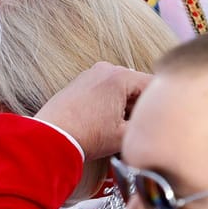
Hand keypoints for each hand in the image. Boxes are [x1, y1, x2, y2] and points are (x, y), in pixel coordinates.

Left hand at [36, 62, 151, 159]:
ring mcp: (91, 74)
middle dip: (141, 105)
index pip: (155, 86)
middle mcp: (106, 69)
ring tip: (121, 126)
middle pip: (138, 85)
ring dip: (126, 105)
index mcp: (121, 76)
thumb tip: (158, 123)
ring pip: (122, 88)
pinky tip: (107, 122)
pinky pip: (106, 89)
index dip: (159, 106)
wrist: (49, 140)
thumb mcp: (126, 135)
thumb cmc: (85, 136)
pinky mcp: (80, 83)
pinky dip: (112, 103)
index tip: (157, 121)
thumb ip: (149, 125)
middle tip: (138, 126)